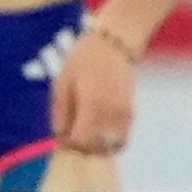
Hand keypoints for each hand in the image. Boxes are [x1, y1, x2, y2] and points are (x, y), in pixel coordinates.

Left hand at [51, 25, 135, 154]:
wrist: (115, 44)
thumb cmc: (84, 59)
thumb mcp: (63, 82)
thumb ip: (60, 112)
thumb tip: (60, 136)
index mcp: (92, 103)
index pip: (80, 140)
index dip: (68, 143)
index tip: (62, 136)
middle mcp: (111, 112)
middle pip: (96, 147)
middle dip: (81, 147)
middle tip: (71, 136)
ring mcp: (124, 114)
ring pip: (111, 146)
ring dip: (97, 146)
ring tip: (85, 134)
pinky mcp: (131, 113)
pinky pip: (121, 138)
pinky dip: (109, 141)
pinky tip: (99, 131)